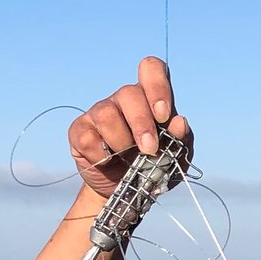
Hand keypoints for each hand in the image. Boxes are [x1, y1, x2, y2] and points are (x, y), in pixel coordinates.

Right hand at [68, 56, 192, 200]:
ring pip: (107, 114)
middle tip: (150, 149)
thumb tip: (179, 122)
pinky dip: (101, 155)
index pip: (151, 69)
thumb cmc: (154, 166)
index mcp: (149, 98)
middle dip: (142, 124)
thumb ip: (181, 139)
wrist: (126, 191)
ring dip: (121, 142)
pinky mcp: (80, 130)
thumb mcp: (175, 157)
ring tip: (128, 158)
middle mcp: (123, 99)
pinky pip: (87, 137)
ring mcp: (99, 112)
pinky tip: (108, 162)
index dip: (157, 86)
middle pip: (129, 93)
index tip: (163, 116)